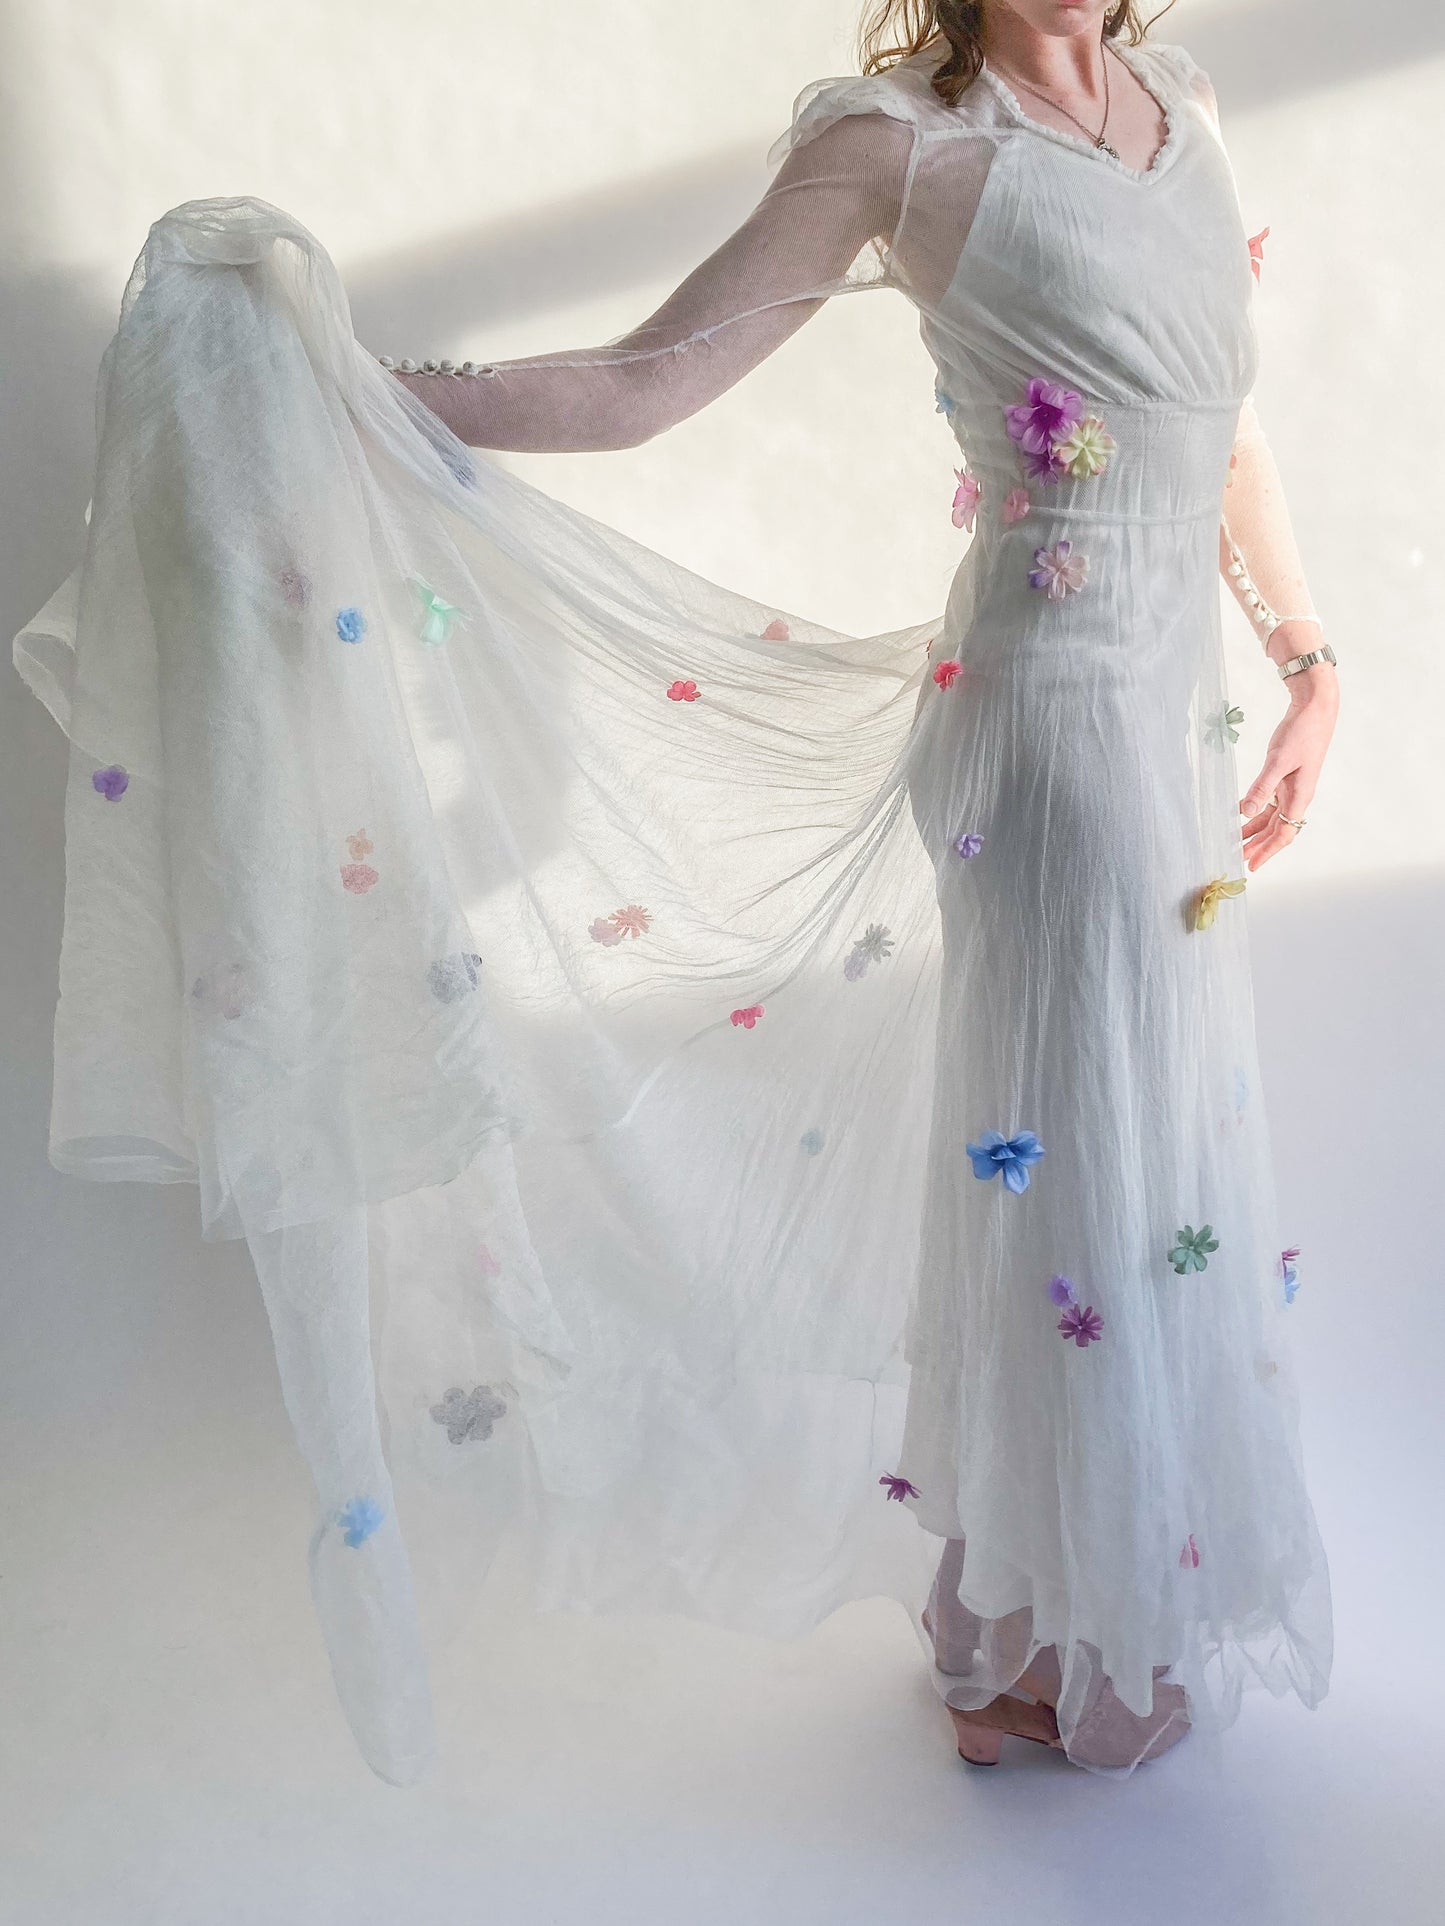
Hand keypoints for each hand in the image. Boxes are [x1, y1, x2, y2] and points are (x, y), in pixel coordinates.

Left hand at [1238, 657, 1338, 870]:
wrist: (1315, 709)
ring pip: (1272, 816)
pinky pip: (1270, 800)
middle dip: (1258, 845)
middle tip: (1238, 858)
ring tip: (1237, 841)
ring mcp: (1292, 786)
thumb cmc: (1301, 732)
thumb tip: (1246, 812)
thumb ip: (1262, 787)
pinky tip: (1242, 813)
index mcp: (1299, 797)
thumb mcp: (1278, 760)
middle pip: (1277, 830)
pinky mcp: (1285, 776)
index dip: (1267, 852)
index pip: (1283, 834)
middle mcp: (1297, 796)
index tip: (1251, 866)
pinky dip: (1256, 809)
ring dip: (1255, 829)